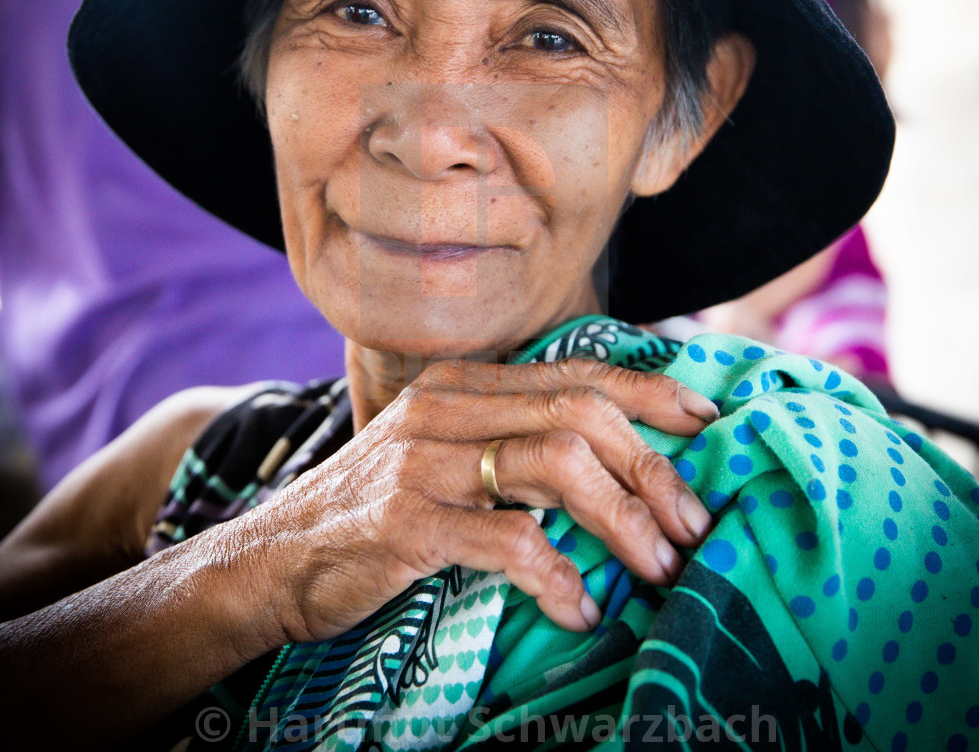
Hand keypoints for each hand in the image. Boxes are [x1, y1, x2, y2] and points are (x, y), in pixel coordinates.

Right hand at [225, 358, 717, 642]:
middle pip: (576, 413)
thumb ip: (511, 442)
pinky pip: (505, 541)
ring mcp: (421, 460)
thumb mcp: (444, 458)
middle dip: (651, 466)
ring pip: (553, 465)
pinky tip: (579, 607)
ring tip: (658, 566)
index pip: (573, 371)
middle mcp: (445, 407)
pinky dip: (556, 575)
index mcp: (462, 384)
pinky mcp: (404, 520)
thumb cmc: (375, 512)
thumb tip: (609, 461)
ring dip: (621, 519)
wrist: (273, 560)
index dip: (646, 390)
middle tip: (692, 521)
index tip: (705, 418)